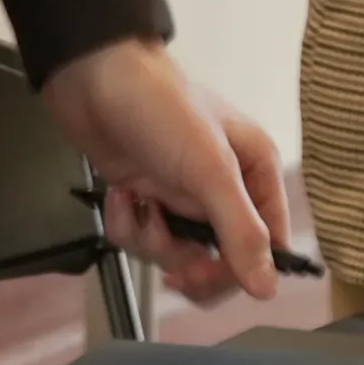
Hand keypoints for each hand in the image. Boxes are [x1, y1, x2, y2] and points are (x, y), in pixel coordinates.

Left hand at [40, 37, 290, 303]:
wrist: (95, 78)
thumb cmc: (163, 108)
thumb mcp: (211, 170)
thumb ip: (241, 231)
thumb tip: (268, 286)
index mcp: (255, 172)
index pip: (268, 244)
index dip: (245, 269)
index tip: (214, 273)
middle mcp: (223, 188)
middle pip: (222, 260)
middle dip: (193, 262)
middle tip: (177, 262)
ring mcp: (182, 196)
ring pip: (177, 255)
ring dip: (153, 241)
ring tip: (143, 208)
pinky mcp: (145, 199)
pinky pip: (141, 240)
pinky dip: (127, 226)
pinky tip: (121, 195)